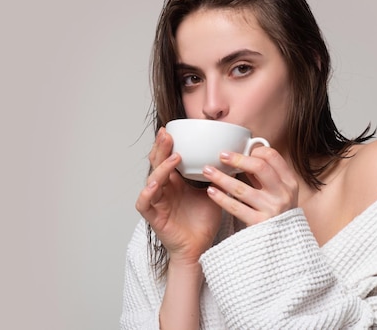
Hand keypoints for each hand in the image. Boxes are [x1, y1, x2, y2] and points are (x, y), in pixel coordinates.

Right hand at [136, 128, 221, 265]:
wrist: (199, 248)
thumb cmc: (203, 222)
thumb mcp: (214, 193)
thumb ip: (217, 177)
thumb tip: (233, 158)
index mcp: (176, 182)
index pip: (169, 158)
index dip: (168, 144)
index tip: (173, 129)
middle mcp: (164, 189)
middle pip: (158, 163)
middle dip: (161, 147)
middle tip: (167, 134)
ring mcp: (157, 202)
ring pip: (152, 179)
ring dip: (161, 168)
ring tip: (173, 158)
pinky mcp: (153, 216)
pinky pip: (144, 203)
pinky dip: (147, 193)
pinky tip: (154, 184)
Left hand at [202, 146, 298, 225]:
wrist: (285, 244)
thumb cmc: (279, 213)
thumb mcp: (279, 192)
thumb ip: (264, 176)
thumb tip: (245, 155)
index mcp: (289, 182)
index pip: (273, 157)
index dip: (255, 150)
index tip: (241, 150)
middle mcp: (283, 194)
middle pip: (260, 168)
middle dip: (238, 159)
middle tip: (222, 156)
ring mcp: (272, 209)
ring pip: (242, 188)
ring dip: (222, 178)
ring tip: (208, 171)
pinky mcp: (259, 223)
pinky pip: (236, 207)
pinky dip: (221, 198)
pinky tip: (211, 191)